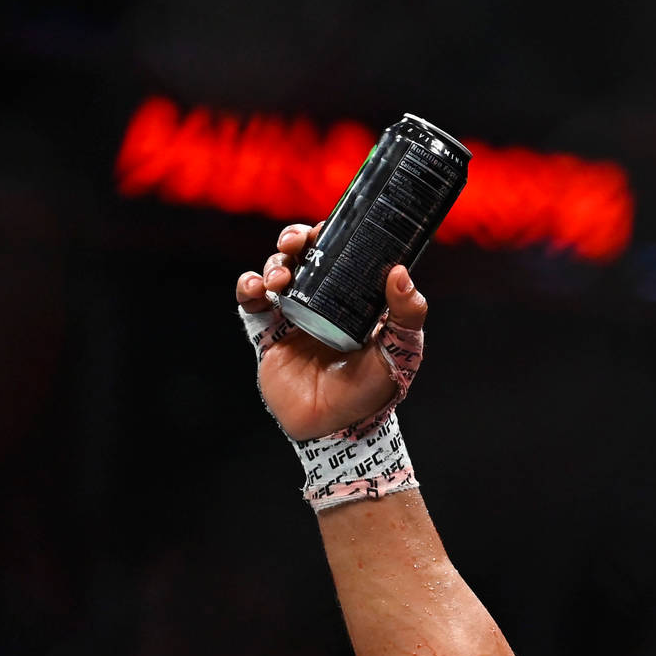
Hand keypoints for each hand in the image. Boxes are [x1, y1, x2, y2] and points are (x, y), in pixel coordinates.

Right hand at [235, 222, 427, 440]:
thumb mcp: (400, 351)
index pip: (342, 255)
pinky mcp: (267, 335)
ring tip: (282, 279)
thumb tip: (400, 273)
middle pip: (303, 255)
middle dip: (296, 239)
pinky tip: (256, 288)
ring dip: (275, 263)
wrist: (337, 428)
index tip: (330, 227)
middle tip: (298, 243)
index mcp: (354, 299)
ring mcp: (293, 316)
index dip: (333, 235)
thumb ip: (407, 315)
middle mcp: (323, 302)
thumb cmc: (374, 391)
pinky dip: (248, 287)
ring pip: (276, 271)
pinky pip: (251, 303)